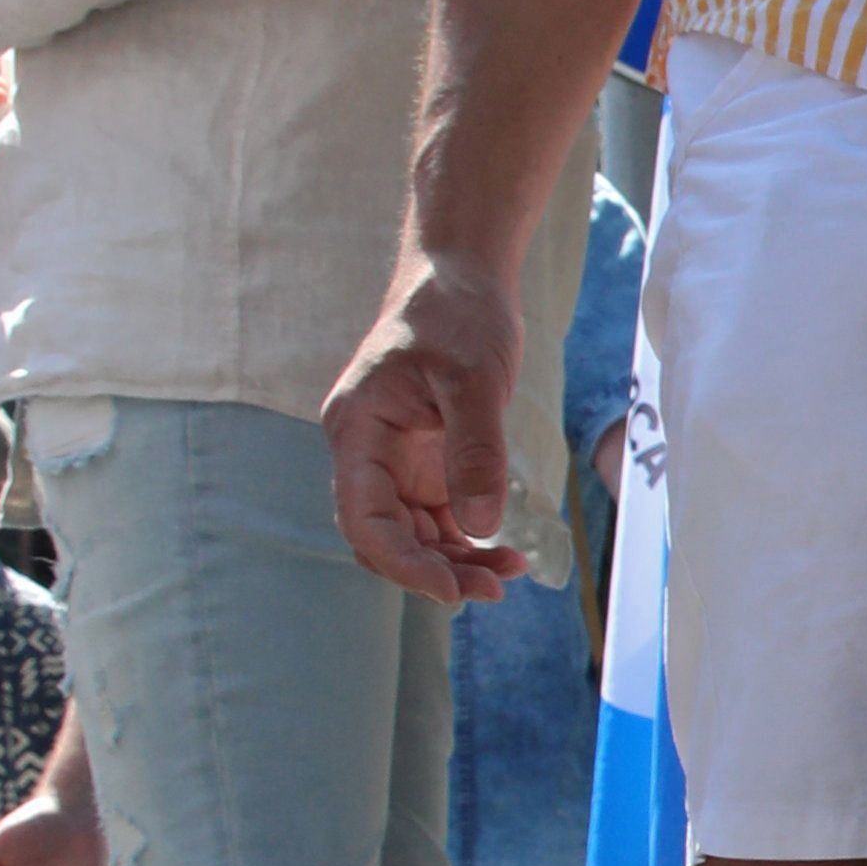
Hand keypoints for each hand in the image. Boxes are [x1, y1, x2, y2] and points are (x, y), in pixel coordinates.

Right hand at [322, 247, 529, 603]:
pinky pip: (438, 515)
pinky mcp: (425, 459)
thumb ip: (476, 451)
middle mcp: (368, 453)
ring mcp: (394, 460)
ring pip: (414, 533)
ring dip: (455, 560)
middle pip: (387, 536)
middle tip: (495, 588)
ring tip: (509, 574)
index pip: (364, 519)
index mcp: (358, 432)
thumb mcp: (474, 379)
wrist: (461, 276)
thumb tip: (483, 526)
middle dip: (435, 570)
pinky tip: (505, 551)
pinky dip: (468, 538)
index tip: (451, 589)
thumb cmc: (456, 315)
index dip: (402, 563)